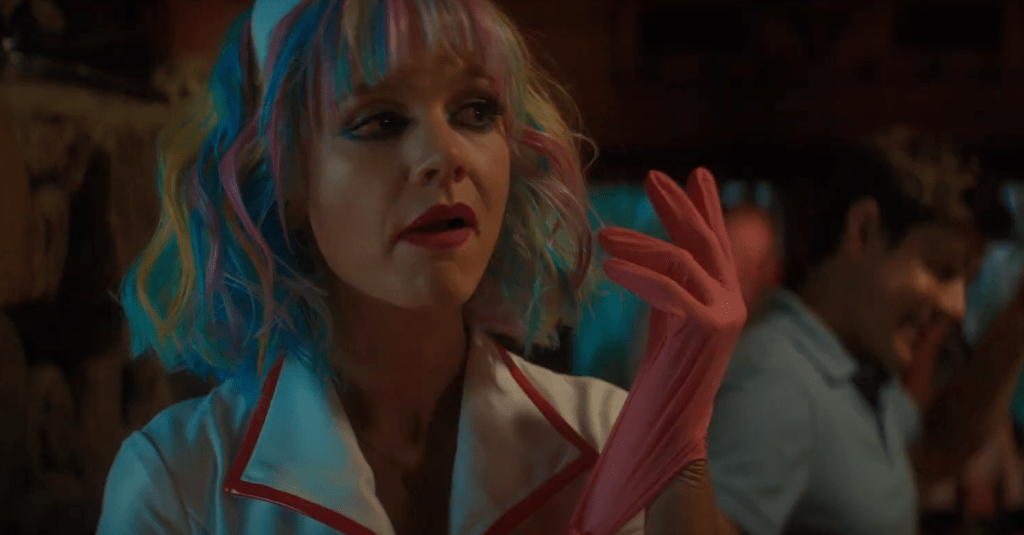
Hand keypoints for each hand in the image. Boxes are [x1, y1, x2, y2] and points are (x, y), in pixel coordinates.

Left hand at [568, 169, 745, 534]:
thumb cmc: (664, 378)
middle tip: (652, 177)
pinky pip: (670, 288)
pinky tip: (609, 268)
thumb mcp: (666, 320)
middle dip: (679, 206)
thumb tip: (648, 253)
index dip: (707, 208)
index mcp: (724, 298)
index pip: (717, 243)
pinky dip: (638, 274)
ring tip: (603, 236)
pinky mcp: (709, 328)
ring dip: (641, 242)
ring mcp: (725, 314)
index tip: (696, 175)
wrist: (672, 427)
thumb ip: (667, 286)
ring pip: (683, 259)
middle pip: (706, 241)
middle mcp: (732, 301)